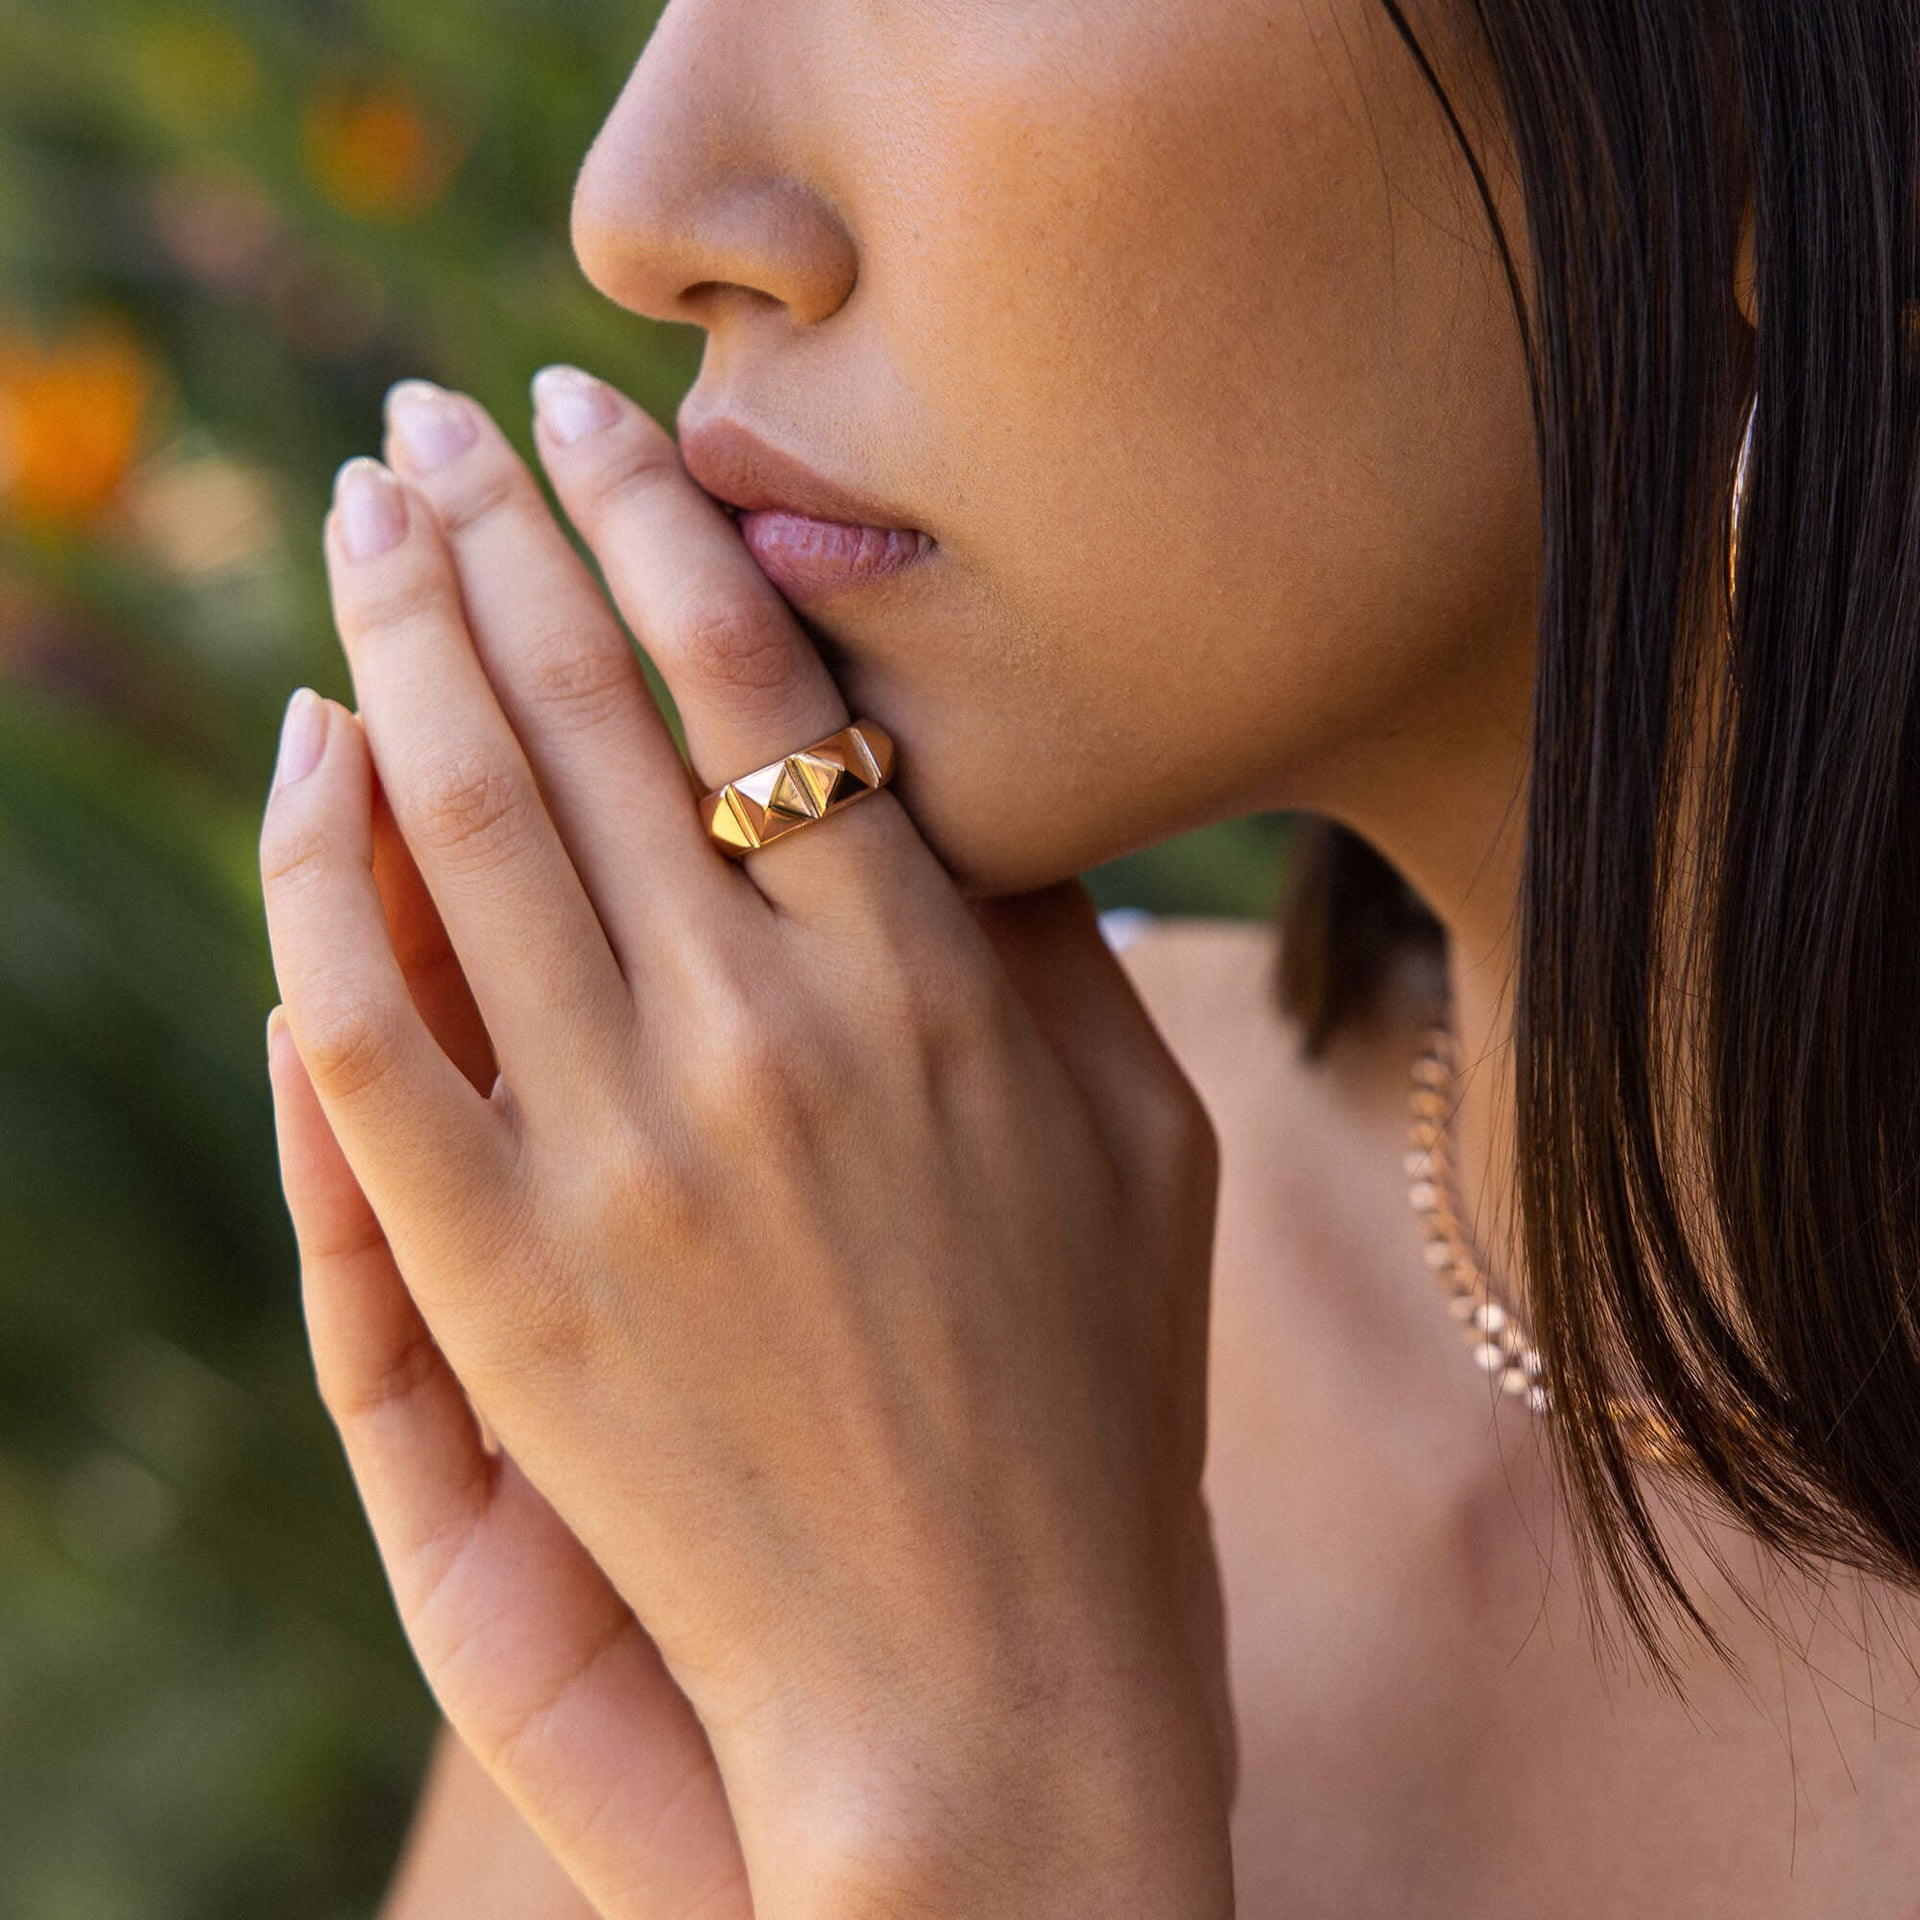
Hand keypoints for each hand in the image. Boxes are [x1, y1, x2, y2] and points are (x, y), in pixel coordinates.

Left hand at [259, 369, 1232, 1916]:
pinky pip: (370, 1028)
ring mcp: (624, 1158)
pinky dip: (319, 870)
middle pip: (588, 711)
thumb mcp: (1143, 1149)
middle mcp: (772, 1035)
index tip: (598, 417)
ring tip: (361, 512)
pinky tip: (301, 746)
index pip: (769, 682)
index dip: (665, 522)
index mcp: (936, 987)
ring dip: (398, 635)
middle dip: (499, 528)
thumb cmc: (1097, 1408)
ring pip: (465, 824)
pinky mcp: (507, 1286)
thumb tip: (957, 792)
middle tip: (433, 413)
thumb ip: (1053, 953)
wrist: (990, 1685)